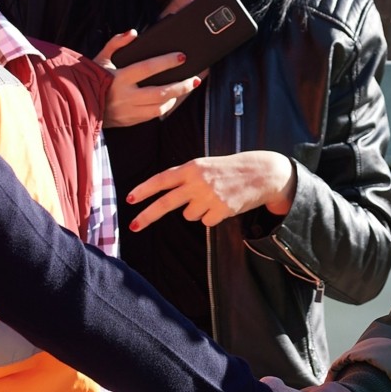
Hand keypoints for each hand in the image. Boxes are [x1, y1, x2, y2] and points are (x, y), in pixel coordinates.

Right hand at [96, 30, 202, 127]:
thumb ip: (116, 43)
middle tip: (194, 78)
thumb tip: (133, 33)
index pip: (147, 68)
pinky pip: (153, 116)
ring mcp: (128, 111)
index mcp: (118, 78)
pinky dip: (165, 107)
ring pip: (160, 107)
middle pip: (160, 93)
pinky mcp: (130, 121)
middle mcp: (125, 96)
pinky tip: (171, 98)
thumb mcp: (100, 58)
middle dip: (181, 85)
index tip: (181, 57)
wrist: (80, 105)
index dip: (166, 62)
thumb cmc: (92, 78)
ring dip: (176, 98)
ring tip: (186, 87)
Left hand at [125, 152, 296, 230]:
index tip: (129, 199)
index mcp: (191, 168)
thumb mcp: (205, 165)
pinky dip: (212, 216)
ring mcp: (209, 197)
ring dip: (197, 210)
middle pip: (166, 203)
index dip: (144, 190)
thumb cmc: (229, 169)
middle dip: (147, 216)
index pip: (162, 180)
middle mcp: (197, 182)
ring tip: (214, 198)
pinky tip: (223, 204)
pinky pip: (205, 221)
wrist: (261, 173)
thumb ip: (185, 178)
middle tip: (133, 226)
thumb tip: (167, 199)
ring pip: (189, 215)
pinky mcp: (221, 210)